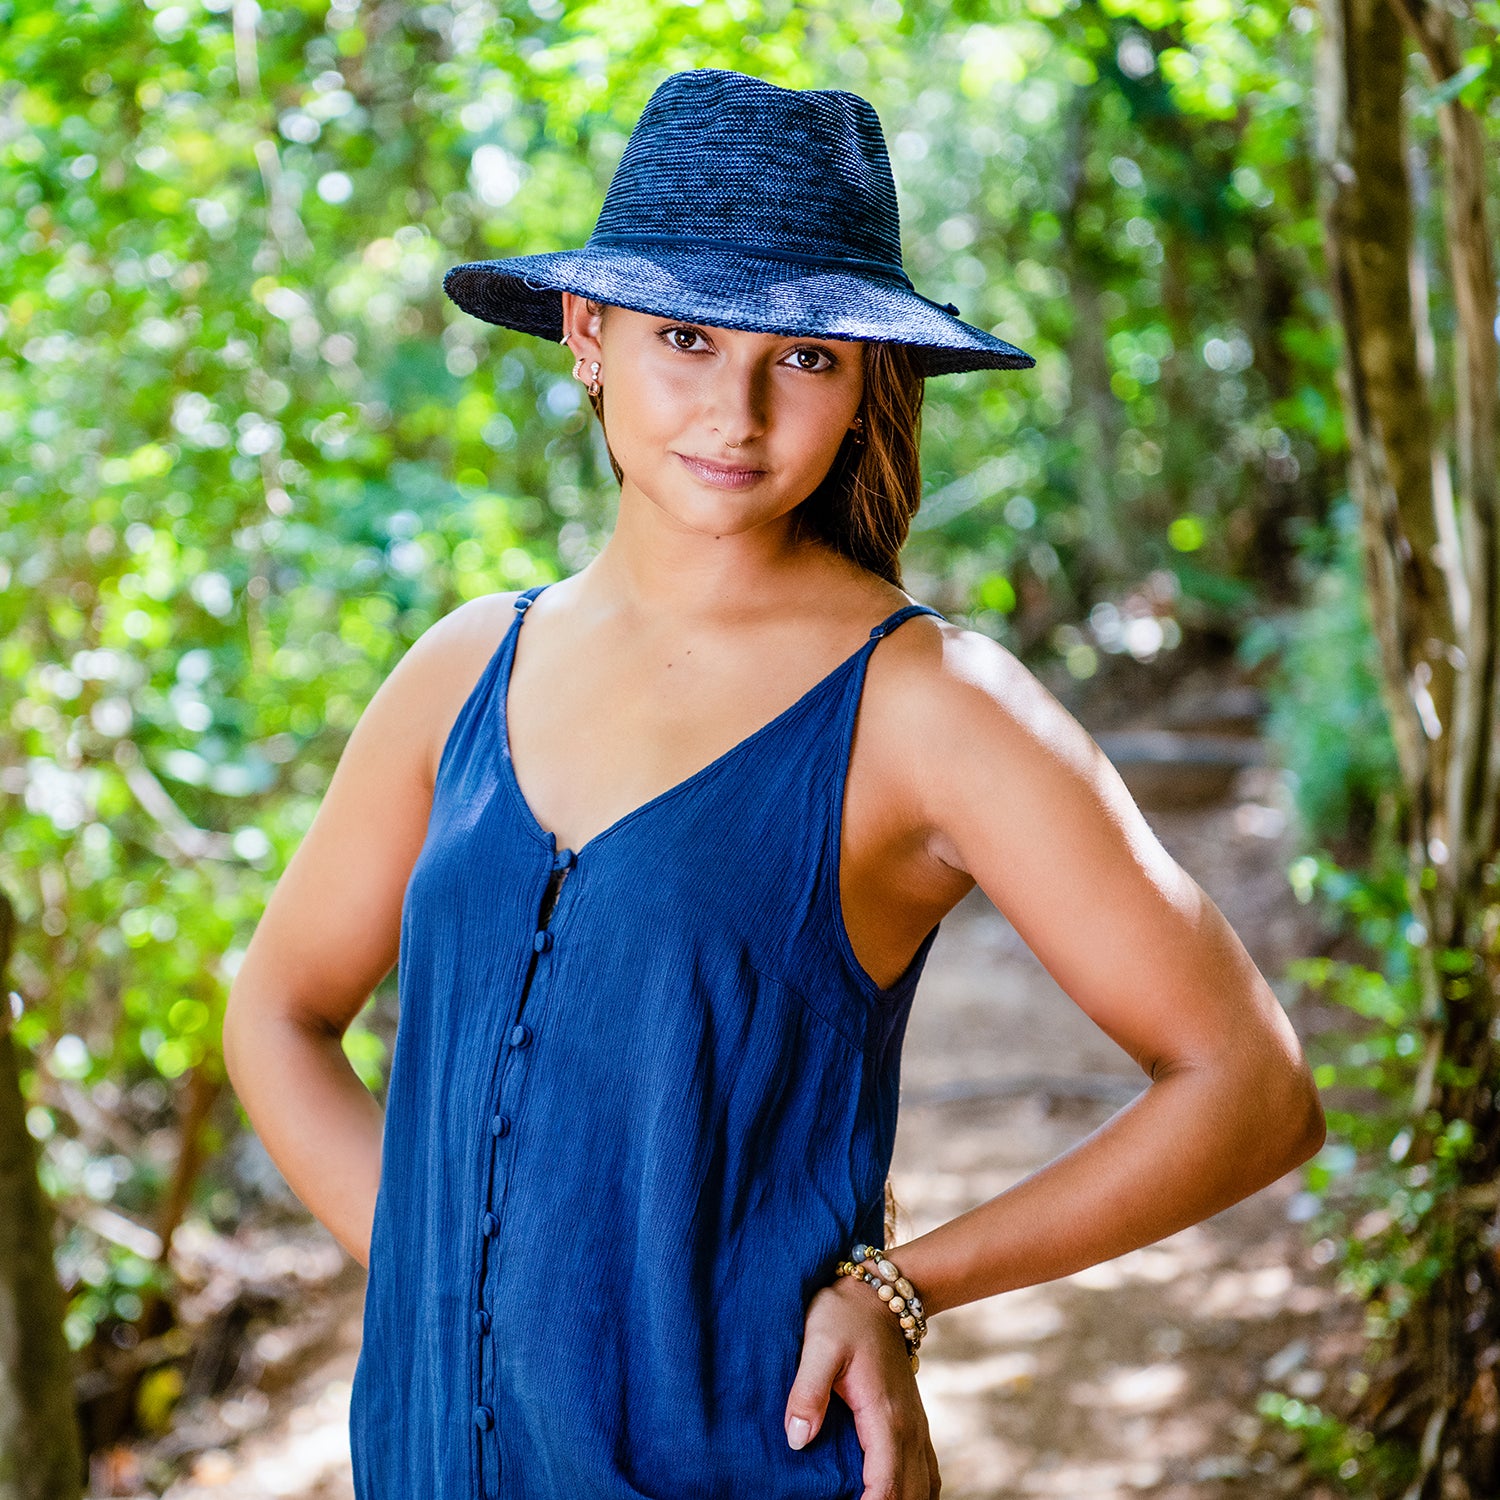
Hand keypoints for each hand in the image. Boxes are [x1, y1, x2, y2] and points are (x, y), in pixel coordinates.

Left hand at [784, 1272, 940, 1499]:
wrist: (879, 1293)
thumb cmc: (844, 1315)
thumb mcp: (819, 1344)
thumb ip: (808, 1391)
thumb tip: (796, 1440)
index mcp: (885, 1417)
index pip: (886, 1488)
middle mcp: (908, 1429)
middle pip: (907, 1497)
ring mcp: (915, 1427)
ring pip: (922, 1490)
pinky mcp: (913, 1424)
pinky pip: (926, 1474)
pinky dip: (914, 1494)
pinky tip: (896, 1498)